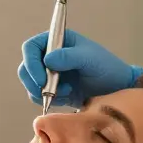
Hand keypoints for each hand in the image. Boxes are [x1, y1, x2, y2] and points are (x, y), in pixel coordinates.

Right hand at [18, 29, 142, 107]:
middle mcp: (50, 56)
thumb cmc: (107, 68)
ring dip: (42, 91)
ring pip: (30, 83)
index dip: (30, 62)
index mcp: (58, 42)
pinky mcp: (52, 90)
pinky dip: (48, 100)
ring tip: (64, 92)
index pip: (31, 47)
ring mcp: (50, 73)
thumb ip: (68, 57)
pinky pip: (38, 96)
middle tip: (49, 91)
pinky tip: (66, 96)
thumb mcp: (89, 58)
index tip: (40, 78)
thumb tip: (47, 60)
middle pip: (26, 67)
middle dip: (35, 81)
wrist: (116, 90)